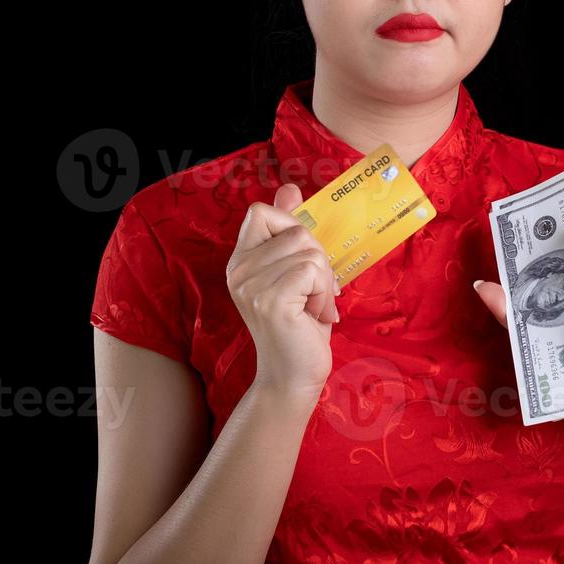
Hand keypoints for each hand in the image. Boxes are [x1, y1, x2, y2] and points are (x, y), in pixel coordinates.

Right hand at [226, 182, 340, 403]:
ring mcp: (250, 285)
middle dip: (319, 259)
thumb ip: (288, 232)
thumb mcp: (296, 272)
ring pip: (308, 250)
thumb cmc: (300, 325)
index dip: (291, 226)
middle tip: (317, 292)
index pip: (260, 211)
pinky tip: (315, 314)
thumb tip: (289, 188)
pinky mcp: (269, 300)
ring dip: (324, 280)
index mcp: (240, 260)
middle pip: (296, 230)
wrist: (294, 376)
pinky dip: (324, 292)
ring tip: (314, 306)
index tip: (304, 259)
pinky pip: (312, 270)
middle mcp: (238, 270)